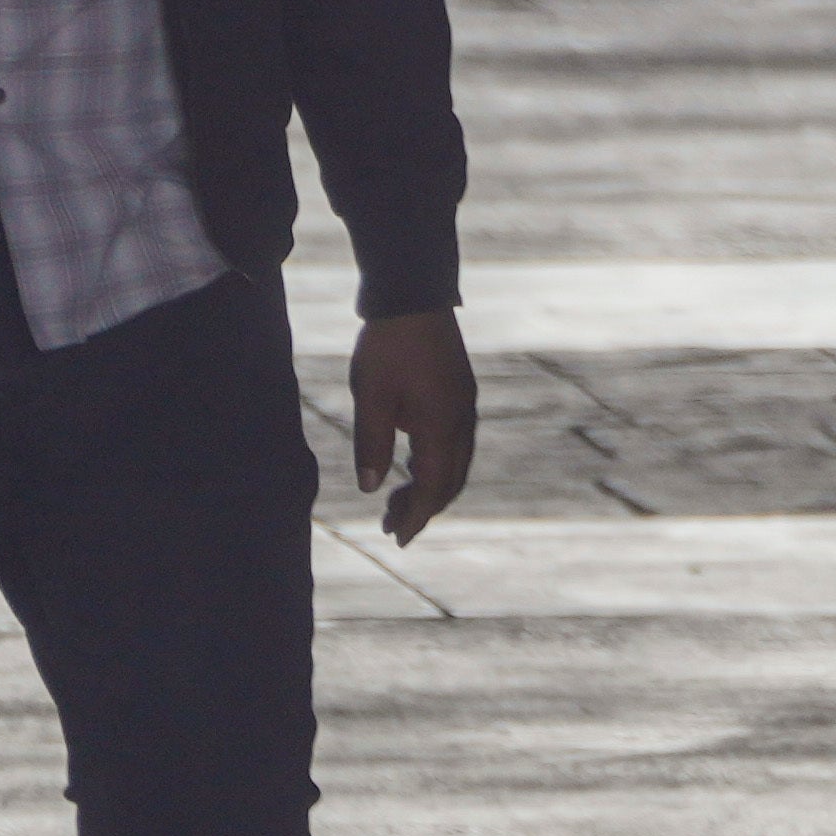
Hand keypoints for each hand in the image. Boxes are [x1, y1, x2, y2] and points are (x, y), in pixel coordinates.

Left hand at [347, 309, 479, 539]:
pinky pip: (455, 443)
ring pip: (455, 463)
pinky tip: (411, 464)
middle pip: (450, 481)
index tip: (398, 539)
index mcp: (441, 426)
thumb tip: (371, 489)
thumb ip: (372, 446)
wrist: (413, 296)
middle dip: (423, 508)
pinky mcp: (460, 393)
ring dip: (430, 487)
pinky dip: (435, 464)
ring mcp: (464, 405)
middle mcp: (461, 421)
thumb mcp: (370, 397)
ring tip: (398, 500)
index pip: (433, 487)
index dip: (416, 516)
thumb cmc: (387, 346)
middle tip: (390, 526)